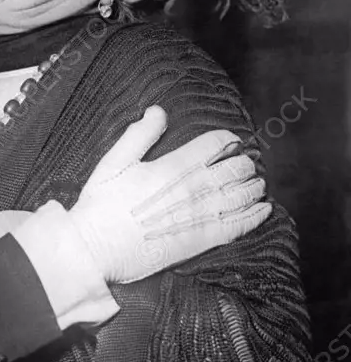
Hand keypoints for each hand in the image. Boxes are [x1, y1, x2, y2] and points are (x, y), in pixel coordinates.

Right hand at [67, 105, 269, 283]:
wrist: (97, 249)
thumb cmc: (101, 206)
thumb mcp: (114, 161)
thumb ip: (139, 134)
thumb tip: (158, 111)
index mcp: (175, 165)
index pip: (216, 143)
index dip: (228, 138)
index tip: (231, 140)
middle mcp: (195, 188)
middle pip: (236, 167)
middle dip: (245, 161)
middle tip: (246, 161)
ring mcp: (202, 215)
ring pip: (243, 194)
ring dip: (254, 185)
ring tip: (256, 182)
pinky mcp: (203, 240)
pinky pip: (240, 225)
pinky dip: (257, 215)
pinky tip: (264, 209)